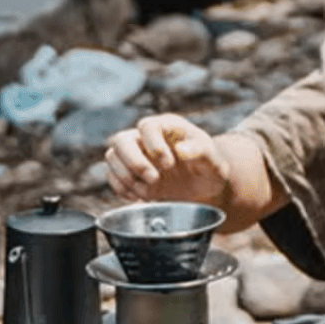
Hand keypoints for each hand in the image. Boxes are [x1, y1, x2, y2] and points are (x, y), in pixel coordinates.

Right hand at [105, 114, 228, 206]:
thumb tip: (181, 149)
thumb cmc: (209, 167)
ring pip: (112, 157)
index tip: (169, 164)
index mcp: (167, 126)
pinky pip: (112, 176)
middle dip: (133, 162)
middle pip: (121, 140)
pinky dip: (121, 189)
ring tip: (148, 192)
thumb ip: (200, 151)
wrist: (204, 187)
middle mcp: (146, 138)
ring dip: (126, 177)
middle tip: (154, 179)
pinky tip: (139, 197)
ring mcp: (135, 155)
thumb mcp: (212, 159)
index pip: (147, 126)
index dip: (154, 145)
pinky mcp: (130, 174)